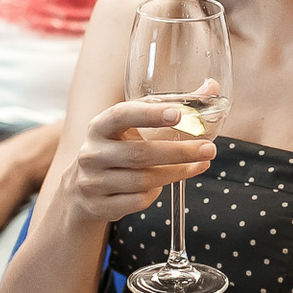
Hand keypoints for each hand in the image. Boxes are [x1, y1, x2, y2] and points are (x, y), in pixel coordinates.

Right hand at [63, 100, 215, 224]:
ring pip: (142, 180)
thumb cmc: (118, 149)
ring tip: (197, 165)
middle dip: (179, 152)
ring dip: (176, 173)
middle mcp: (92, 153)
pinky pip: (137, 201)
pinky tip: (164, 185)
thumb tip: (211, 86)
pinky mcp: (100, 206)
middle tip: (209, 149)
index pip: (121, 115)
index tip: (178, 114)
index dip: (149, 114)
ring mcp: (92, 182)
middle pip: (139, 154)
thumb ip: (169, 107)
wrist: (81, 190)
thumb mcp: (132, 127)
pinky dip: (155, 194)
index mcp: (99, 126)